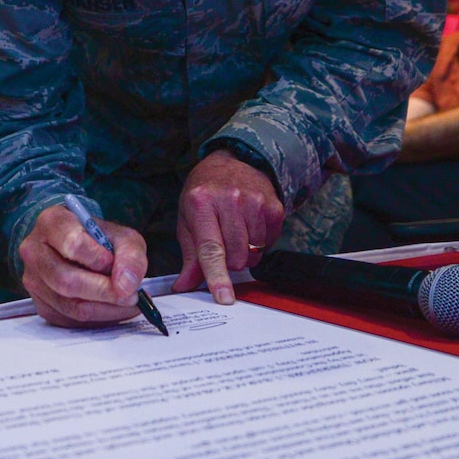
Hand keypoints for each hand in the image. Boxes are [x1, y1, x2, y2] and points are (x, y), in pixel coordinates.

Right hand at [17, 203, 148, 328]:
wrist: (81, 249)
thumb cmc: (98, 240)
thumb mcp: (121, 236)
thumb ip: (130, 255)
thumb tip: (126, 286)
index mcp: (51, 222)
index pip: (72, 244)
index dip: (99, 259)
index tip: (115, 265)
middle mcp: (34, 251)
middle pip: (66, 280)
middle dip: (104, 291)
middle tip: (130, 295)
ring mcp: (33, 280)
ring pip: (69, 305)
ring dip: (105, 309)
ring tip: (126, 302)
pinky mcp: (40, 305)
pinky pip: (70, 320)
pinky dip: (98, 318)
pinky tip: (112, 308)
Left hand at [174, 151, 283, 304]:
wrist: (230, 162)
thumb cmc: (204, 193)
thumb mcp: (188, 220)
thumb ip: (189, 256)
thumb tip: (185, 285)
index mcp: (202, 203)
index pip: (211, 249)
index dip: (217, 276)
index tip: (223, 297)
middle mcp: (230, 200)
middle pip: (235, 257)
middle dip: (229, 261)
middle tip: (223, 242)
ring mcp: (255, 202)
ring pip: (254, 253)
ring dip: (245, 252)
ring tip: (236, 231)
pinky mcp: (274, 206)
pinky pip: (269, 243)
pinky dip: (259, 243)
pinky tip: (250, 225)